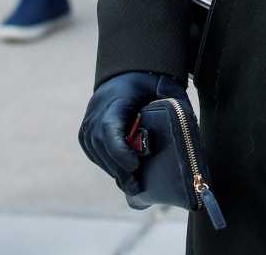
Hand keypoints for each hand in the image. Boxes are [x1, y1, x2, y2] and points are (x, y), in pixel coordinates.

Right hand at [79, 72, 188, 194]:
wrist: (121, 78)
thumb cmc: (144, 83)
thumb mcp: (159, 84)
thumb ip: (170, 95)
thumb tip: (180, 111)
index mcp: (114, 101)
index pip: (109, 129)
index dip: (119, 151)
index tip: (135, 165)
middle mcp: (96, 113)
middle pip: (102, 146)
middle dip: (119, 169)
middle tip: (136, 186)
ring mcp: (88, 124)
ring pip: (97, 153)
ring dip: (113, 170)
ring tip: (132, 186)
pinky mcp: (85, 133)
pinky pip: (93, 153)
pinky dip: (107, 165)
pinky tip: (121, 175)